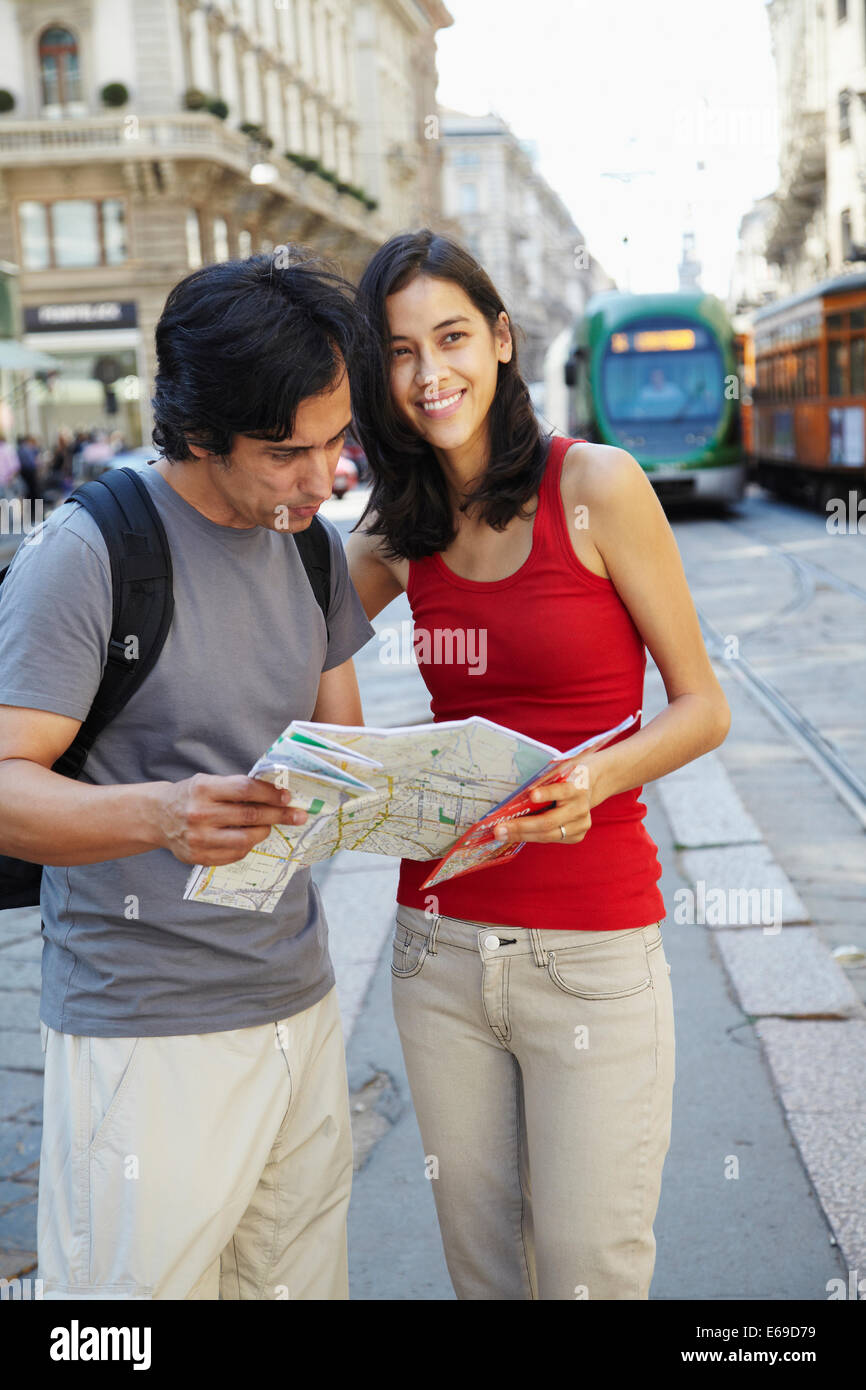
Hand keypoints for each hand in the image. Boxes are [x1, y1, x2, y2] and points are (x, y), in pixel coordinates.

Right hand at [157, 774, 307, 865]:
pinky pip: (234, 854)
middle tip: (297, 815)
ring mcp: (198, 838)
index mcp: (203, 789)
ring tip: (268, 825)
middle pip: (250, 815)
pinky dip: (248, 846)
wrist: (158, 816)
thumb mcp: (208, 783)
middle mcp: (199, 814)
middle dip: (279, 815)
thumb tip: (277, 795)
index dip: (270, 793)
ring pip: (246, 839)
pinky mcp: (198, 857)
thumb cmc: (191, 796)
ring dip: (264, 831)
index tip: (287, 797)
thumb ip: (237, 788)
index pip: (245, 789)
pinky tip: (250, 838)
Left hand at [493, 761, 593, 846]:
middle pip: (549, 821)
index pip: (562, 791)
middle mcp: (581, 807)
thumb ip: (543, 781)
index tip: (531, 795)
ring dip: (522, 835)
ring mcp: (581, 824)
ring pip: (548, 835)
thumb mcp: (558, 772)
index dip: (547, 793)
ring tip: (501, 835)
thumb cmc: (565, 776)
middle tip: (499, 829)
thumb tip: (511, 796)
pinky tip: (515, 836)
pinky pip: (551, 839)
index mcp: (578, 786)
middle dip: (521, 826)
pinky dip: (531, 837)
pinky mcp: (577, 835)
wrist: (589, 785)